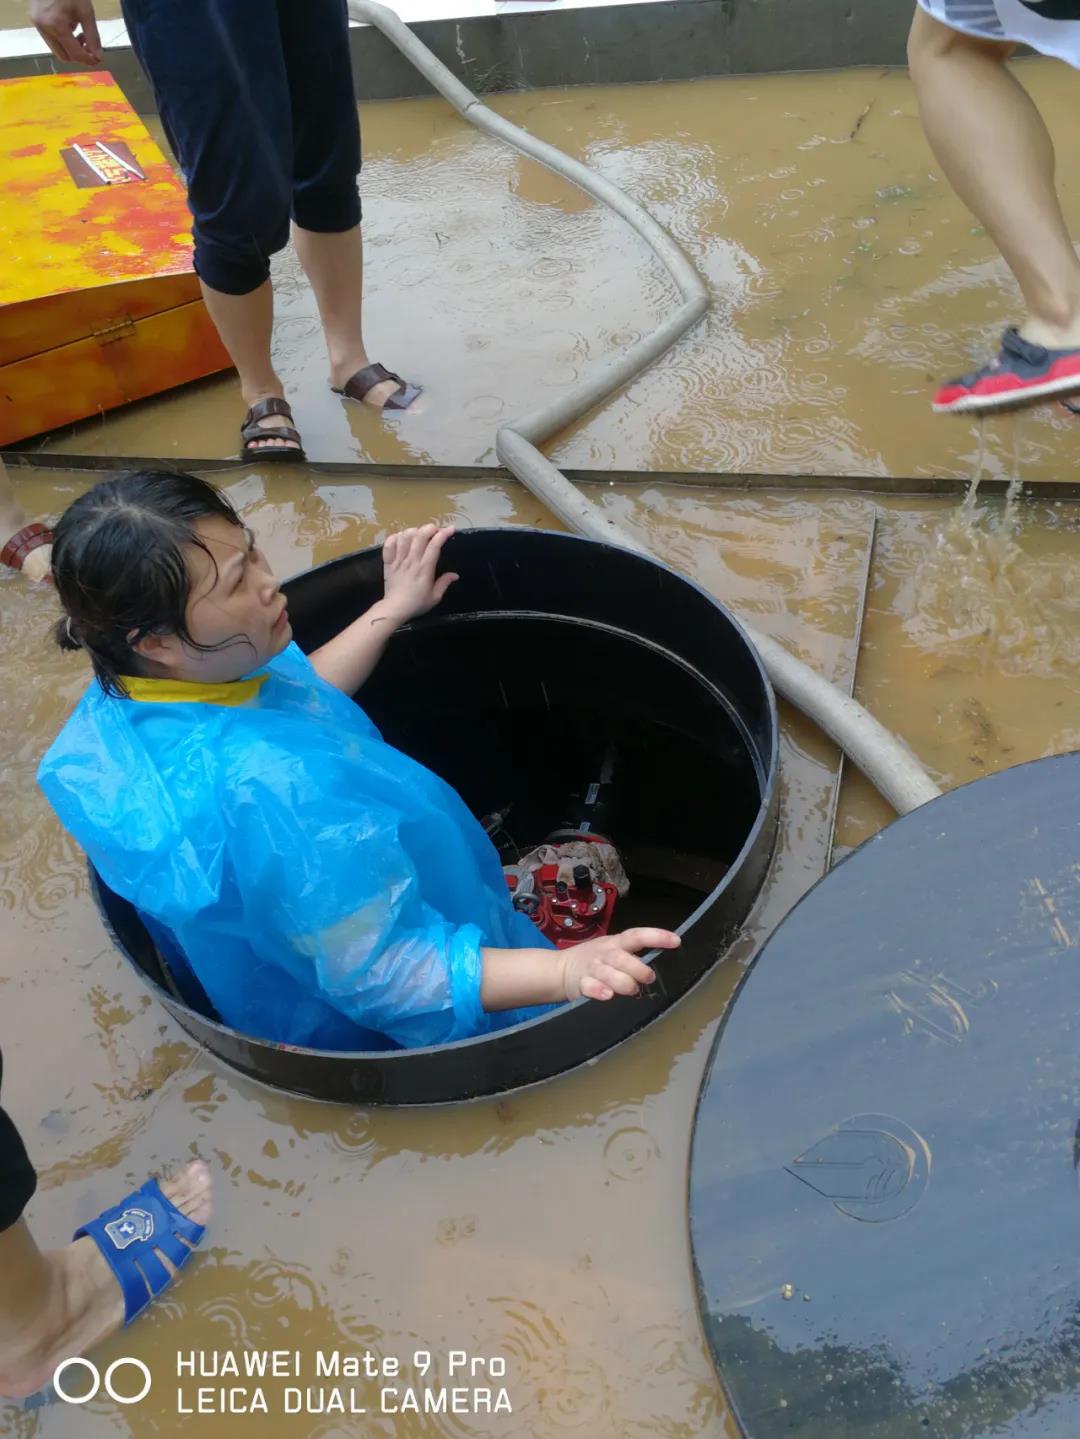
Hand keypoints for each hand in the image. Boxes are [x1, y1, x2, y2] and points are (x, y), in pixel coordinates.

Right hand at [30, 0, 101, 64]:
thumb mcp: (86, 12)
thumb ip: (93, 36)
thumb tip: (98, 57)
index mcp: (57, 25)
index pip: (75, 54)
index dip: (88, 60)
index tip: (97, 59)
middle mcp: (44, 28)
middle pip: (64, 56)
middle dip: (78, 55)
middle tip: (88, 43)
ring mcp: (36, 24)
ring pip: (56, 49)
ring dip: (70, 47)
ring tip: (78, 32)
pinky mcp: (34, 20)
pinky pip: (50, 39)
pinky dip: (61, 38)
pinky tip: (68, 25)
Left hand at [381, 524, 458, 624]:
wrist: (395, 608)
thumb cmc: (417, 603)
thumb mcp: (435, 597)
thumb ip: (444, 583)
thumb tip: (455, 575)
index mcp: (425, 568)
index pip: (435, 545)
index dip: (443, 534)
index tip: (451, 529)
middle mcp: (411, 561)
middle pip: (419, 536)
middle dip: (429, 528)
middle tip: (435, 530)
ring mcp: (398, 560)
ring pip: (404, 537)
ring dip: (413, 531)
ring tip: (419, 533)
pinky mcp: (389, 562)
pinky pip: (389, 545)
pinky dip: (395, 537)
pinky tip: (401, 538)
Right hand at [560, 927, 679, 1001]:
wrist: (559, 969)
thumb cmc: (596, 960)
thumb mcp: (613, 951)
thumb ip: (633, 958)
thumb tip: (663, 964)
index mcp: (616, 943)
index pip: (637, 936)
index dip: (656, 936)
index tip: (676, 941)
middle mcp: (605, 954)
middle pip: (621, 957)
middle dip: (637, 967)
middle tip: (649, 977)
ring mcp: (592, 968)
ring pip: (607, 973)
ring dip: (622, 981)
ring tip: (632, 990)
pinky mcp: (581, 983)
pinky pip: (589, 986)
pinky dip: (597, 990)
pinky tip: (606, 995)